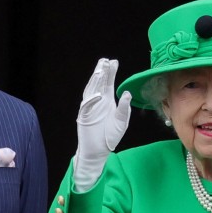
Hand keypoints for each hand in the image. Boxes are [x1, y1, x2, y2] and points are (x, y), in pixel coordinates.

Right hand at [73, 58, 131, 191]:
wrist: (99, 151)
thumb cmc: (110, 136)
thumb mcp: (122, 121)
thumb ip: (124, 108)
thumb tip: (127, 93)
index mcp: (107, 101)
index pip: (108, 83)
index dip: (110, 73)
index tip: (113, 62)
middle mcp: (98, 102)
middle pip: (98, 84)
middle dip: (101, 72)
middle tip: (105, 61)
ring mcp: (90, 108)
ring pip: (91, 91)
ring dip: (95, 82)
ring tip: (100, 71)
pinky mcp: (84, 117)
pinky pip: (86, 106)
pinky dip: (92, 100)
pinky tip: (99, 95)